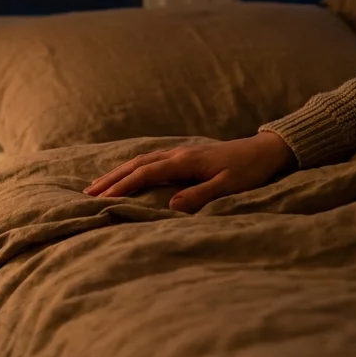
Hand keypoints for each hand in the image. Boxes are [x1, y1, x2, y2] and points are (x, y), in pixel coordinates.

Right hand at [84, 132, 296, 212]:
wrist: (267, 151)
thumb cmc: (250, 171)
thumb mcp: (228, 187)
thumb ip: (200, 196)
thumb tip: (171, 206)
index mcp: (184, 161)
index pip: (145, 173)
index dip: (122, 186)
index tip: (102, 199)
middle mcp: (177, 154)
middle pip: (136, 164)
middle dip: (111, 178)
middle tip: (88, 192)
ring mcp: (180, 153)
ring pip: (141, 160)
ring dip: (118, 172)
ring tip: (99, 185)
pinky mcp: (186, 156)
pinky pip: (150, 160)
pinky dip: (133, 168)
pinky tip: (127, 174)